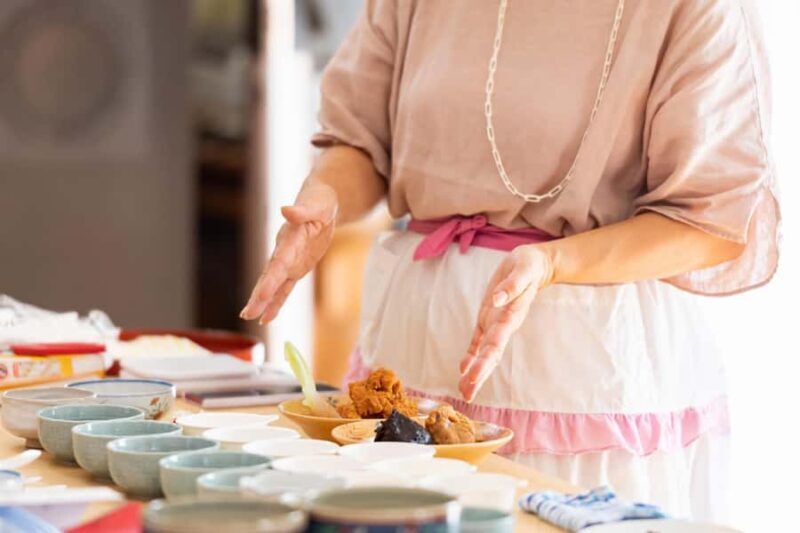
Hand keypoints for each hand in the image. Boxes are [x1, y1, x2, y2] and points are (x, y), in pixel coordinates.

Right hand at [240, 181, 337, 323]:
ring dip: (262, 302)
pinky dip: (277, 302)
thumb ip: (302, 210)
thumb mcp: (317, 204)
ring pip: (274, 285)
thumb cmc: (319, 201)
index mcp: (290, 239)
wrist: (321, 202)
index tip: (261, 295)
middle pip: (270, 277)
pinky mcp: (297, 268)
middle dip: (259, 296)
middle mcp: (285, 252)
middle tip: (247, 313)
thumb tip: (285, 209)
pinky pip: (286, 288)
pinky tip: (266, 317)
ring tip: (248, 317)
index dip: (270, 280)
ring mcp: (289, 262)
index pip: (278, 262)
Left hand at [459, 245, 554, 401]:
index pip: (496, 343)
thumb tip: (496, 300)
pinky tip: (463, 370)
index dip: (484, 361)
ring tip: (464, 391)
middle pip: (490, 354)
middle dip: (479, 374)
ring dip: (475, 371)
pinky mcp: (489, 317)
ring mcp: (496, 323)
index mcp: (511, 316)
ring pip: (484, 352)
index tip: (474, 376)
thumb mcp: (522, 269)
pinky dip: (471, 355)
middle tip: (467, 395)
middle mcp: (504, 325)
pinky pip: (479, 340)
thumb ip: (512, 285)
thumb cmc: (529, 265)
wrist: (534, 265)